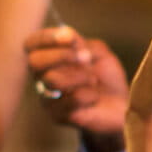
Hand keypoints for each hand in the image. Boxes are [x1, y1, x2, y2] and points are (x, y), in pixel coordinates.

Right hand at [26, 27, 129, 151]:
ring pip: (53, 80)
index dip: (47, 38)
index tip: (69, 36)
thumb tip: (66, 35)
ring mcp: (47, 98)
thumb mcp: (98, 53)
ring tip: (94, 80)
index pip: (32, 44)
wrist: (120, 106)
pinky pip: (71, 100)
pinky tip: (95, 97)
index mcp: (48, 59)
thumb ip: (81, 43)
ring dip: (79, 76)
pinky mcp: (58, 116)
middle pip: (34, 62)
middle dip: (61, 55)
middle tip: (86, 57)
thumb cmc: (105, 77)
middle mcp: (42, 78)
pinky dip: (88, 95)